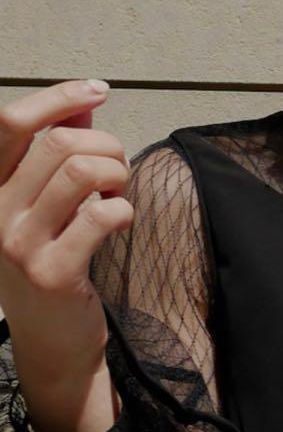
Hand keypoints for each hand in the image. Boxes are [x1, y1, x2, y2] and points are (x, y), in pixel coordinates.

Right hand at [0, 78, 130, 377]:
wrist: (52, 342)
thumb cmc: (55, 267)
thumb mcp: (47, 208)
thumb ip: (60, 157)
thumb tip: (84, 104)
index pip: (10, 121)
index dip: (57, 96)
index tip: (98, 88)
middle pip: (56, 143)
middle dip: (104, 145)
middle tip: (119, 171)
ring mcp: (19, 243)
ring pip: (78, 171)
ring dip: (115, 174)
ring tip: (119, 194)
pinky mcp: (52, 272)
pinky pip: (99, 216)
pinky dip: (123, 210)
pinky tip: (122, 219)